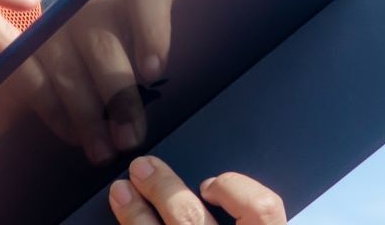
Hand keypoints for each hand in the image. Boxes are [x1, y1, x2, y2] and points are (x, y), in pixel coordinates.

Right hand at [0, 0, 173, 163]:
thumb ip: (152, 80)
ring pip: (70, 70)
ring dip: (89, 117)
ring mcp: (52, 31)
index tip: (155, 72)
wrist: (62, 77)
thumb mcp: (140, 70)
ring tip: (104, 152)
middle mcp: (88, 12)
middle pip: (104, 44)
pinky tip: (73, 137)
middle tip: (130, 139)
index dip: (153, 29)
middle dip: (119, 96)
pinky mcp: (21, 54)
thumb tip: (165, 116)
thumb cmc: (117, 77)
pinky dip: (56, 115)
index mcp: (128, 8)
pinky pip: (36, 84)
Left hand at [108, 156, 285, 223]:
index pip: (262, 209)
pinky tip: (123, 218)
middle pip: (192, 217)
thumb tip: (223, 190)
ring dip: (134, 211)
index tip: (210, 184)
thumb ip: (248, 216)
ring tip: (122, 190)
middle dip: (163, 187)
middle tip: (144, 167)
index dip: (234, 189)